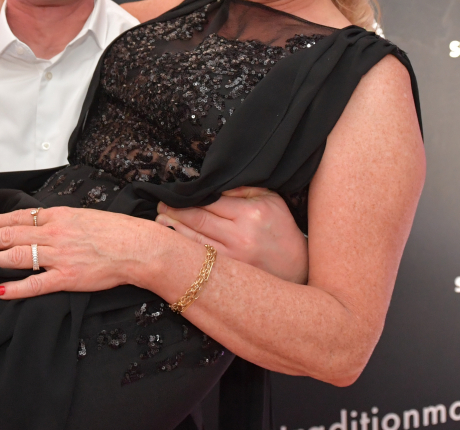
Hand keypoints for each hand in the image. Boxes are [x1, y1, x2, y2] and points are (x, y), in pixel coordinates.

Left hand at [0, 206, 157, 299]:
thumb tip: (40, 222)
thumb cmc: (114, 231)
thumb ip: (60, 220)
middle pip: (12, 235)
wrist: (136, 247)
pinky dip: (15, 288)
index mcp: (59, 216)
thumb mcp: (83, 216)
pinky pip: (35, 284)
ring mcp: (59, 256)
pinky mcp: (66, 278)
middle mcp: (55, 233)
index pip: (20, 217)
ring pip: (18, 256)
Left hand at [155, 187, 308, 283]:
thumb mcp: (271, 200)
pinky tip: (172, 241)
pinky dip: (183, 248)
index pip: (209, 201)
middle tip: (159, 204)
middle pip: (196, 219)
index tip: (174, 192)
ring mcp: (233, 258)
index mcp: (251, 213)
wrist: (299, 270)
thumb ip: (242, 188)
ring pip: (192, 240)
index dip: (187, 197)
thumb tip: (212, 185)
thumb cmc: (282, 230)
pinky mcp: (229, 274)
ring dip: (172, 229)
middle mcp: (240, 236)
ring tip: (160, 220)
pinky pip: (199, 258)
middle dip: (173, 210)